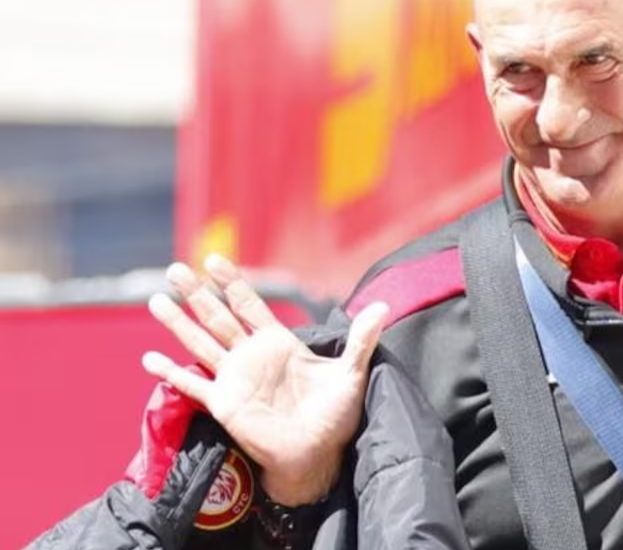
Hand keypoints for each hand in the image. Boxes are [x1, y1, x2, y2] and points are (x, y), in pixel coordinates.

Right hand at [142, 254, 389, 505]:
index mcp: (279, 343)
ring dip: (179, 323)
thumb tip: (382, 307)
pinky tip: (150, 360)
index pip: (250, 304)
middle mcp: (252, 356)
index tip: (212, 259)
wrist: (318, 453)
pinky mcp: (225, 404)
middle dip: (197, 293)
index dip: (232, 282)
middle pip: (218, 316)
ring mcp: (235, 379)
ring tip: (156, 300)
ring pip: (201, 343)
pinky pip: (193, 385)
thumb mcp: (351, 372)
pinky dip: (171, 374)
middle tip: (174, 268)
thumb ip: (361, 339)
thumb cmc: (335, 415)